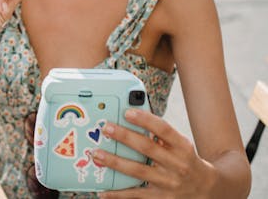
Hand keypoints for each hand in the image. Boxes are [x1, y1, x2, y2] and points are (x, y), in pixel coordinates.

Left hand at [93, 109, 215, 197]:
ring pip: (138, 171)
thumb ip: (161, 135)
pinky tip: (103, 190)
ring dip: (115, 162)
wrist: (206, 189)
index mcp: (182, 147)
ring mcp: (168, 183)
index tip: (127, 112)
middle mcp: (177, 165)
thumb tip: (131, 119)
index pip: (164, 129)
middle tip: (106, 128)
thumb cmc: (185, 160)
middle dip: (125, 137)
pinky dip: (117, 194)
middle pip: (147, 148)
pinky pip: (136, 195)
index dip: (145, 120)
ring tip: (97, 154)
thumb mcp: (180, 145)